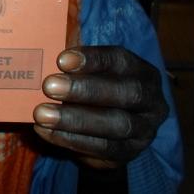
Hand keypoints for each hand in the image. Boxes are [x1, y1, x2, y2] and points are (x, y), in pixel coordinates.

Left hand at [32, 46, 167, 168]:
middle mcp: (152, 101)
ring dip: (74, 119)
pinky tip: (45, 131)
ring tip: (41, 113)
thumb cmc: (93, 87)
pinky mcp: (130, 154)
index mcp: (143, 72)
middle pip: (126, 93)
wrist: (106, 130)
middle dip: (85, 89)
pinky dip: (70, 139)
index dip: (93, 59)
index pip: (121, 60)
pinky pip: (103, 149)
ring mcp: (145, 130)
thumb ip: (74, 60)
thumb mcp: (88, 71)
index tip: (61, 60)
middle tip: (48, 86)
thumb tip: (48, 40)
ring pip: (116, 125)